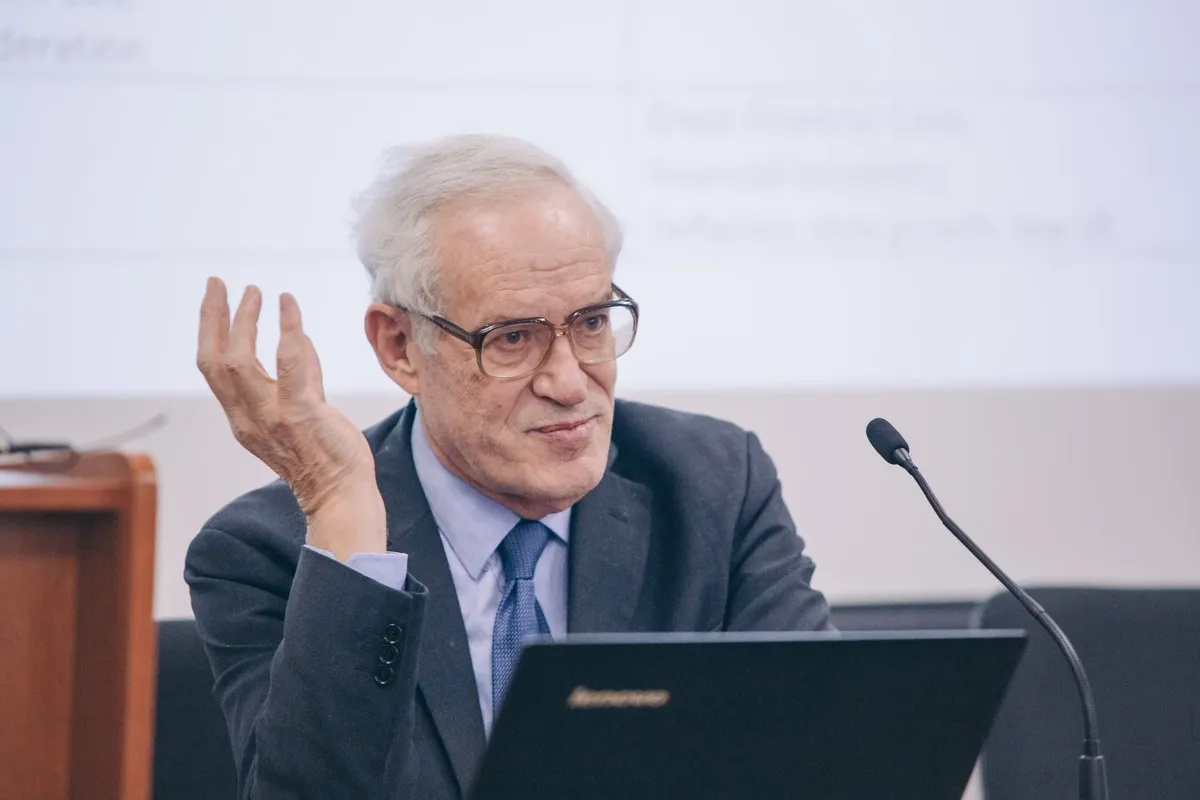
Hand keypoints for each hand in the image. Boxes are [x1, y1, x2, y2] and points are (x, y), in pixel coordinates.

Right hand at [196, 278, 385, 558]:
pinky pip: (288, 362)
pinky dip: (287, 327)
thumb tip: (297, 337)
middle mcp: (247, 418)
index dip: (210, 331)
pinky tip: (288, 303)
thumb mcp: (304, 409)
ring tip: (255, 291)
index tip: (215, 299)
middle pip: (214, 361)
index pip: (213, 369)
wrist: (341, 494)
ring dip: (244, 320)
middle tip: (220, 283)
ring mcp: (271, 417)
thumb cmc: (325, 454)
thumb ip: (300, 374)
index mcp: (243, 419)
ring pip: (239, 360)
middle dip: (213, 318)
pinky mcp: (300, 414)